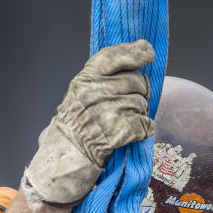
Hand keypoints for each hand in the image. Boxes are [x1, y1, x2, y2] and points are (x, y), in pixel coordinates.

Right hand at [23, 40, 155, 205]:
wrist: (65, 160)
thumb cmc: (75, 128)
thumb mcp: (80, 95)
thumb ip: (102, 80)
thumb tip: (139, 64)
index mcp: (84, 79)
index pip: (113, 56)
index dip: (134, 52)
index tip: (148, 52)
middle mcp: (94, 91)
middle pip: (136, 80)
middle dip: (140, 92)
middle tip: (130, 105)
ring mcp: (107, 111)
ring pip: (142, 103)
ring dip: (141, 114)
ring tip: (124, 123)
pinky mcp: (119, 132)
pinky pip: (146, 124)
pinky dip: (144, 130)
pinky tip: (132, 134)